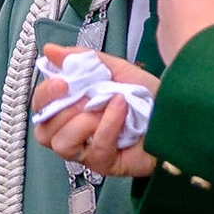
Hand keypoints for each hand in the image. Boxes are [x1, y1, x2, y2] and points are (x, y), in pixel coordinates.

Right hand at [30, 44, 159, 177]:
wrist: (174, 111)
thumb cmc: (144, 94)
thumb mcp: (113, 69)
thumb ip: (81, 59)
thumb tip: (50, 50)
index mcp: (70, 108)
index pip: (39, 109)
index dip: (44, 96)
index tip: (62, 82)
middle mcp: (74, 134)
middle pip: (44, 132)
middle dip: (63, 110)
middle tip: (87, 96)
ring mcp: (88, 153)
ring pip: (62, 145)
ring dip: (82, 122)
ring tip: (104, 105)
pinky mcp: (106, 164)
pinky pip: (95, 148)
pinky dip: (107, 124)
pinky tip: (121, 108)